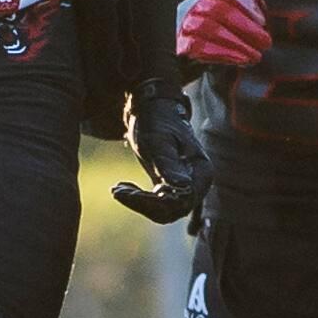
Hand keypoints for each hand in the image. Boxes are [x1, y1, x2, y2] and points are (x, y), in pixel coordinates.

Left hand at [112, 79, 212, 223]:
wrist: (155, 107)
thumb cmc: (157, 120)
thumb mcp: (158, 142)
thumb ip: (168, 166)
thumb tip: (181, 190)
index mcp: (201, 172)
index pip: (180, 201)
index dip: (153, 203)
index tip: (126, 192)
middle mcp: (197, 182)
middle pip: (173, 210)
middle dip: (143, 204)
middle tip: (117, 190)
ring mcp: (186, 185)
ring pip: (164, 209)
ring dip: (139, 203)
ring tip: (116, 189)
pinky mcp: (172, 184)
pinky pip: (158, 202)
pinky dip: (139, 198)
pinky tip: (121, 187)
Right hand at [174, 0, 270, 68]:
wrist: (183, 66)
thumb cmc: (213, 42)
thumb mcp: (230, 25)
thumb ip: (245, 15)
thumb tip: (260, 10)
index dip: (245, 5)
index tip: (262, 21)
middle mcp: (190, 6)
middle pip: (218, 10)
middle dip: (246, 27)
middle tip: (266, 42)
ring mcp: (181, 25)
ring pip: (210, 29)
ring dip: (238, 44)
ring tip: (255, 56)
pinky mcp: (178, 46)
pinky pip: (200, 48)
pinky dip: (224, 54)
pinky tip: (240, 61)